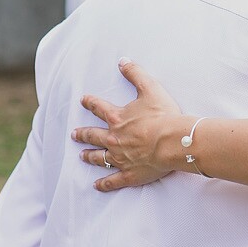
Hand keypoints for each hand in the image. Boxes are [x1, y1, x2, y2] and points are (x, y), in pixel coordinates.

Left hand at [71, 59, 188, 190]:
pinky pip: (112, 180)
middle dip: (82, 134)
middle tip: (74, 134)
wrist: (173, 141)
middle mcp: (113, 138)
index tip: (83, 100)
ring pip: (99, 157)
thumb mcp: (150, 88)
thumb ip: (135, 74)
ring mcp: (120, 158)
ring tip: (81, 156)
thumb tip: (123, 60)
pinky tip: (96, 185)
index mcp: (117, 118)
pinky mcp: (129, 174)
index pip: (99, 108)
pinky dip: (103, 184)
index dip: (90, 103)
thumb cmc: (163, 115)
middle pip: (93, 136)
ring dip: (89, 156)